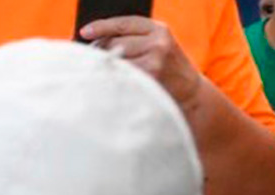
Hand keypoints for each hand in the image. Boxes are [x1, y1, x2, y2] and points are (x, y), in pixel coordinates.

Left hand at [80, 17, 202, 108]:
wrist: (189, 89)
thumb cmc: (165, 66)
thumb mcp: (156, 44)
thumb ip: (132, 38)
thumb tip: (93, 42)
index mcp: (158, 29)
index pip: (123, 23)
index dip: (101, 27)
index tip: (85, 32)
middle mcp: (157, 43)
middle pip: (114, 43)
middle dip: (100, 51)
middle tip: (93, 60)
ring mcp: (154, 61)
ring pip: (114, 61)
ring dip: (104, 67)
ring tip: (103, 72)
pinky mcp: (149, 79)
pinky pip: (119, 76)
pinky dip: (110, 78)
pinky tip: (110, 81)